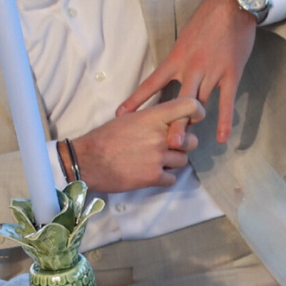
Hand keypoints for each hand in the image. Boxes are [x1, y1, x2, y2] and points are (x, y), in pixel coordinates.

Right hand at [69, 96, 203, 193]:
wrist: (88, 161)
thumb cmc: (104, 138)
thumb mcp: (129, 118)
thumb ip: (151, 119)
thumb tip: (165, 121)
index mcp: (154, 117)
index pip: (190, 107)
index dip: (197, 112)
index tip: (194, 119)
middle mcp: (160, 136)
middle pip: (191, 140)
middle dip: (184, 145)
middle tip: (171, 148)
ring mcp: (158, 158)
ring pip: (183, 161)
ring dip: (173, 163)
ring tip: (158, 162)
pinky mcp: (152, 177)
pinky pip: (172, 179)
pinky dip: (165, 178)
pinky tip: (152, 175)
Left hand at [117, 0, 258, 144]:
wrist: (234, 2)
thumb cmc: (206, 19)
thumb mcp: (183, 39)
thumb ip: (176, 62)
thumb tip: (167, 81)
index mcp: (176, 59)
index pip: (152, 83)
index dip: (136, 100)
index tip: (121, 115)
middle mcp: (191, 68)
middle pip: (178, 103)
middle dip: (172, 124)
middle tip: (165, 145)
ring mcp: (212, 72)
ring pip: (199, 105)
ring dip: (193, 122)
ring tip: (183, 144)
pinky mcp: (230, 73)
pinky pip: (226, 101)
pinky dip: (224, 120)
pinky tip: (222, 139)